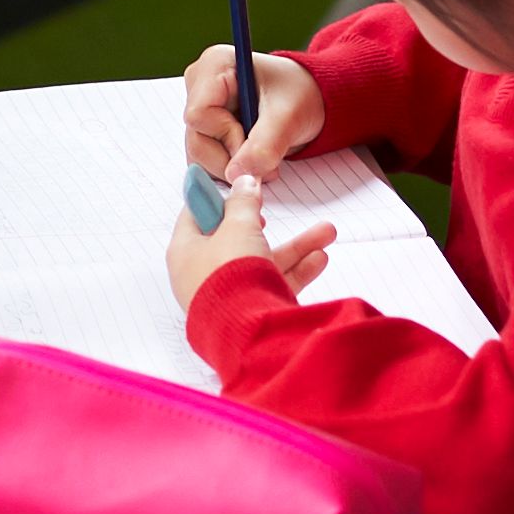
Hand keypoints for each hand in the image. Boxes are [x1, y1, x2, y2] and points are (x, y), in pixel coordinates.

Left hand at [165, 170, 334, 312]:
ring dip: (295, 246)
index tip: (235, 187)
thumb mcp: (239, 226)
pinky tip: (320, 257)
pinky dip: (297, 270)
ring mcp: (228, 293)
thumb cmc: (232, 275)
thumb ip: (244, 201)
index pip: (195, 215)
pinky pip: (274, 284)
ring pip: (262, 261)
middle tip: (271, 211)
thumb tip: (244, 180)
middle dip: (264, 222)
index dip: (216, 198)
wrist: (249, 334)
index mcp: (186, 250)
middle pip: (234, 239)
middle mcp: (203, 273)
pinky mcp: (252, 310)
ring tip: (328, 232)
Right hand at [181, 46, 324, 182]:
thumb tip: (236, 175)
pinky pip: (206, 159)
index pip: (198, 115)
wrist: (315, 99)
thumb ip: (265, 145)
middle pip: (196, 139)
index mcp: (214, 65)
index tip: (256, 142)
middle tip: (265, 162)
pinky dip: (229, 167)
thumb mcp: (289, 117)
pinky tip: (253, 158)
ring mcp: (200, 107)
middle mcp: (199, 84)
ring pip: (199, 153)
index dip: (225, 137)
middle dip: (231, 159)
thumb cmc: (300, 94)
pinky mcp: (205, 128)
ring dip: (232, 167)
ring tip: (264, 160)